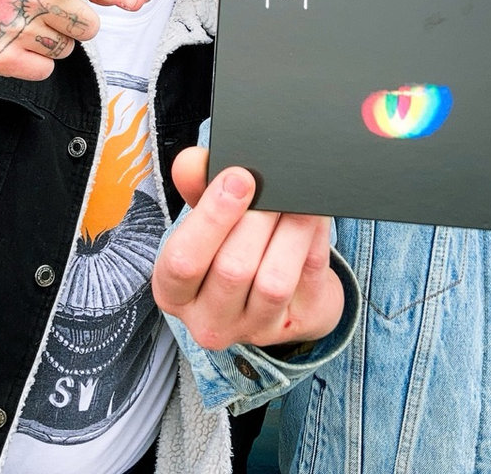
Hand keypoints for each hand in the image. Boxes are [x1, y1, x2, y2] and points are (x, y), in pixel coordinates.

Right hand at [0, 0, 141, 80]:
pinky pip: (45, 70)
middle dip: (77, 24)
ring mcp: (15, 29)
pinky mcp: (2, 59)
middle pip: (89, 26)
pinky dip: (35, 63)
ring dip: (53, 42)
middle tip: (48, 13)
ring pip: (67, 49)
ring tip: (24, 25)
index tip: (135, 1)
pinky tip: (14, 45)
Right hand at [152, 147, 344, 350]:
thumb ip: (197, 187)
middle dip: (256, 218)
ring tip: (297, 197)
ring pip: (274, 282)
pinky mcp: (299, 323)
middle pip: (232, 269)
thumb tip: (191, 162)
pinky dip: (314, 238)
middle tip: (272, 184)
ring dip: (290, 230)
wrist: (280, 290)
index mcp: (175, 291)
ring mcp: (255, 329)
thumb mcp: (208, 219)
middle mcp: (210, 320)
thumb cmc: (232, 246)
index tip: (238, 178)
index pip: (183, 262)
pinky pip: (310, 276)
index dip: (212, 218)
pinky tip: (315, 212)